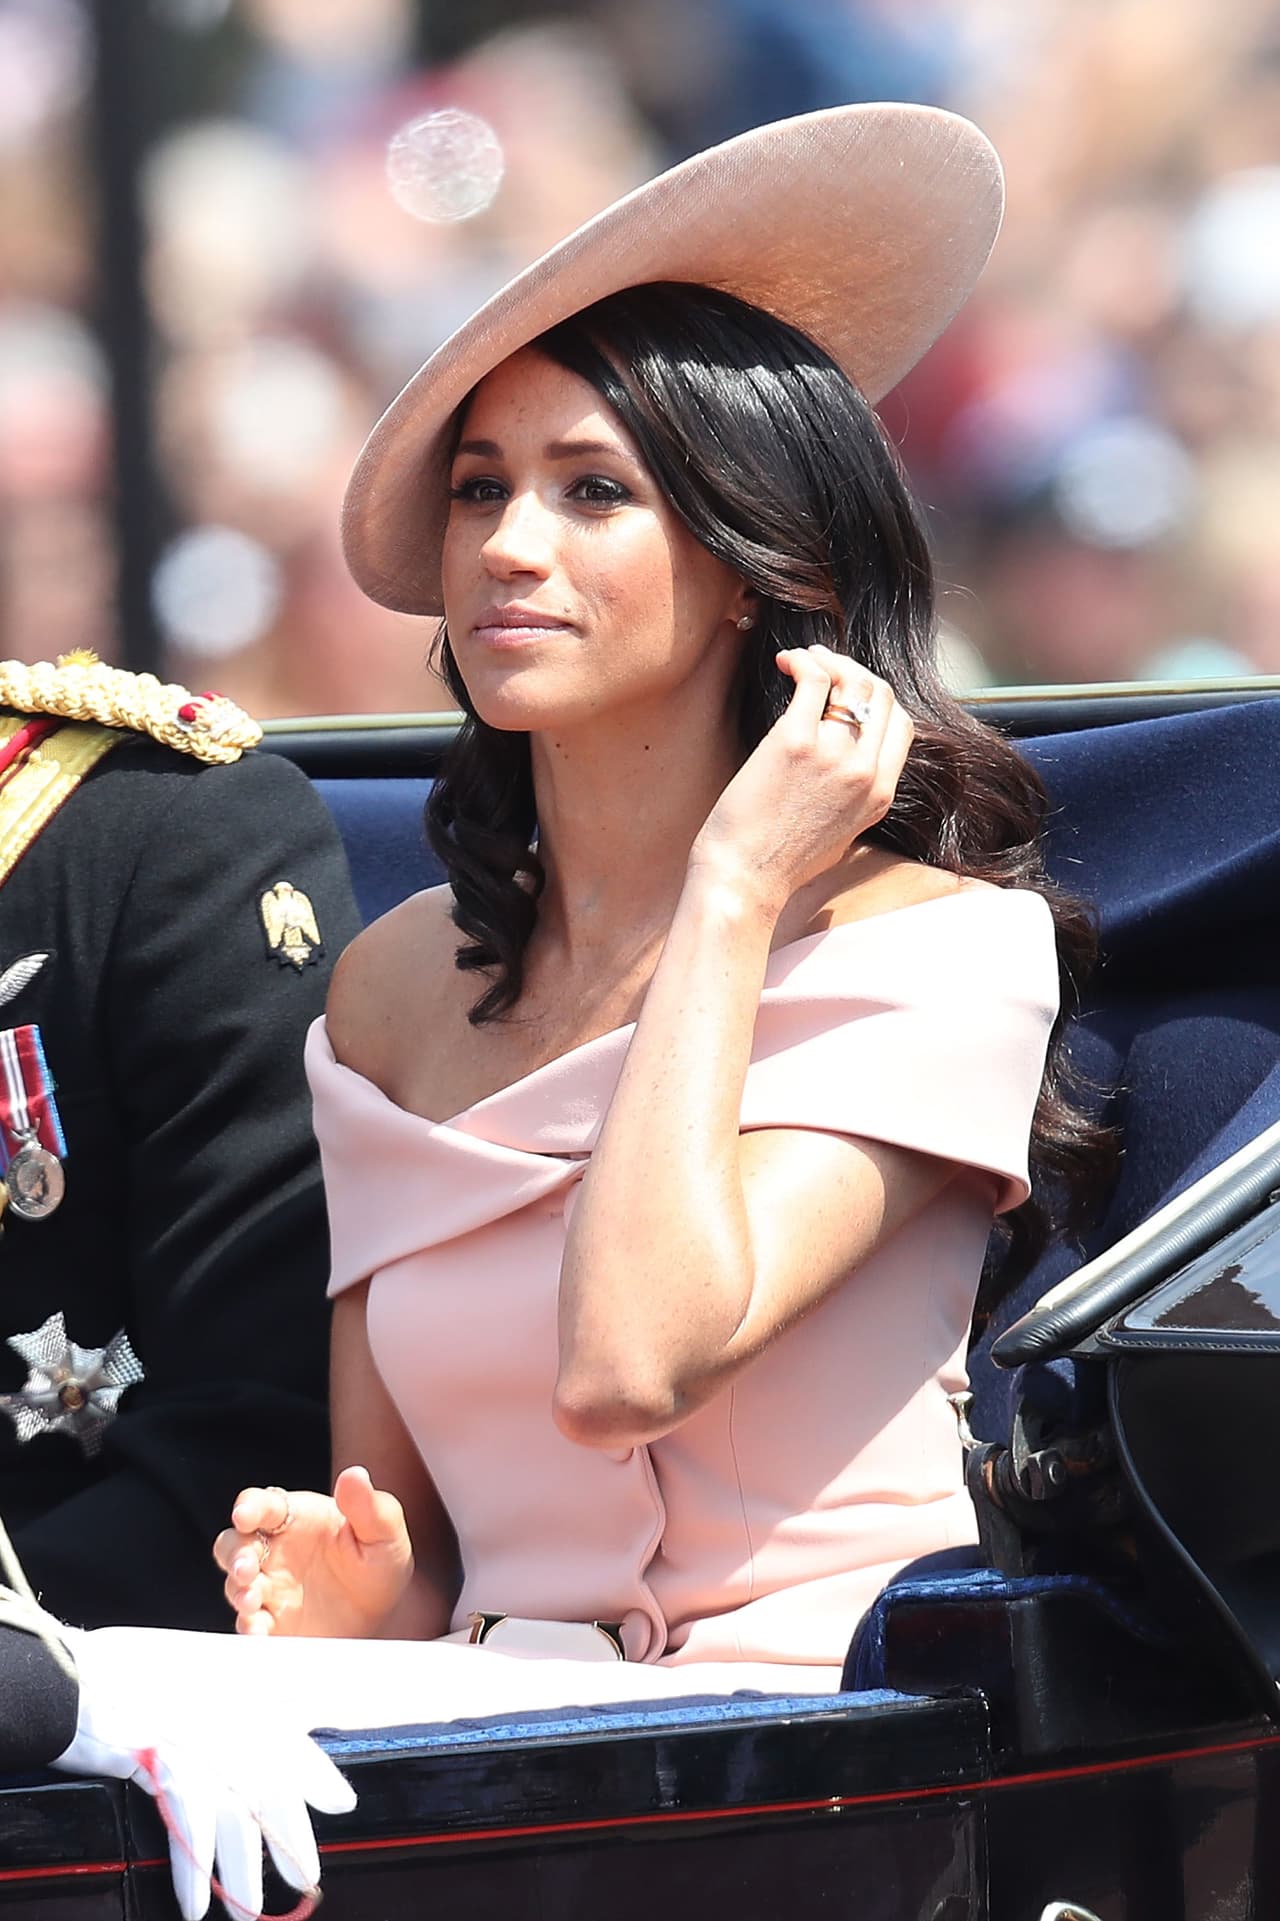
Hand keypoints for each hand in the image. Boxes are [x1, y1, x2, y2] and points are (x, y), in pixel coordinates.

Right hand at [52, 1624, 355, 1920]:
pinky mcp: (160, 1762)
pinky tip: (197, 1901)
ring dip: (242, 1872)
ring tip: (249, 1911)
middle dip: (290, 1837)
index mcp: (235, 1696)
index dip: (316, 1774)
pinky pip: (188, 1825)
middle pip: (270, 1786)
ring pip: (234, 1816)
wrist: (73, 1680)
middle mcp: (223, 1716)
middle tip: (306, 1878)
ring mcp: (193, 1740)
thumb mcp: (185, 1691)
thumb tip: (259, 1752)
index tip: (342, 1803)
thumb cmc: (126, 1687)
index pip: (287, 1738)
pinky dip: (193, 1868)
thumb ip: (223, 1719)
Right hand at [213, 1469, 413, 1638]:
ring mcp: (269, 1588)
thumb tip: (354, 1474)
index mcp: (296, 1517)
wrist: (382, 1615)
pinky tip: (258, 1632)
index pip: (262, 1504)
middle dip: (235, 1554)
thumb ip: (368, 1506)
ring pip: (235, 1584)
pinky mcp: (271, 1623)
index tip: (244, 1515)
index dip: (248, 1507)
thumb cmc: (379, 1562)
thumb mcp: (384, 1533)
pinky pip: (249, 1624)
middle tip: (246, 1568)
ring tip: (252, 1600)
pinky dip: (248, 1628)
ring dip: (238, 1591)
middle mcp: (274, 1550)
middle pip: (234, 1544)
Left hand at [692, 645, 912, 913]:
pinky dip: (802, 661)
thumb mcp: (842, 834)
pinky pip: (814, 680)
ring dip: (828, 660)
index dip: (877, 700)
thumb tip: (849, 767)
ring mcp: (834, 754)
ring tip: (802, 659)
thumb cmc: (779, 862)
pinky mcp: (796, 741)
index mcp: (880, 795)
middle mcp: (865, 771)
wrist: (745, 879)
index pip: (902, 725)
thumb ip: (855, 798)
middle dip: (855, 671)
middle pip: (882, 696)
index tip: (848, 693)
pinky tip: (785, 662)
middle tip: (824, 667)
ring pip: (852, 681)